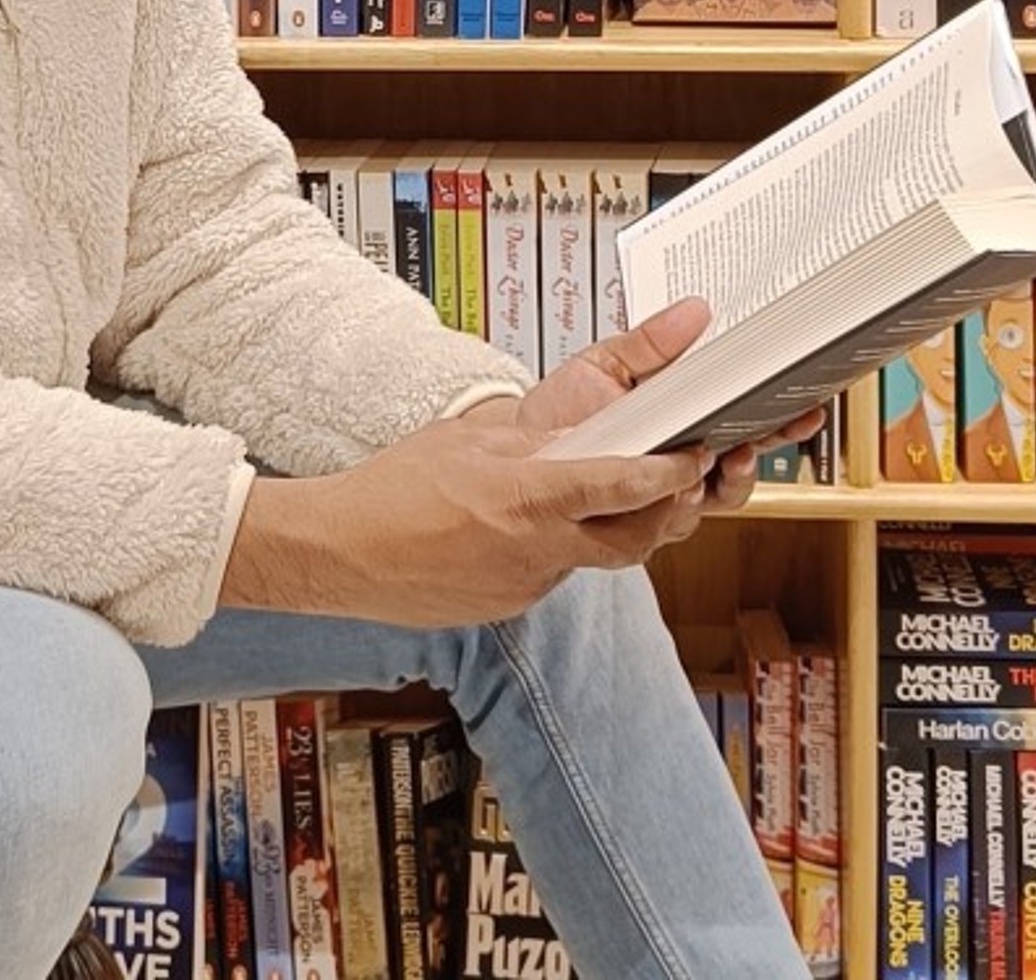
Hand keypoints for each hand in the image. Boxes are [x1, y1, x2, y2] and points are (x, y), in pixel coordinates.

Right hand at [219, 398, 712, 628]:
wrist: (340, 553)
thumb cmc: (393, 490)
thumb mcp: (469, 439)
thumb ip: (532, 436)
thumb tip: (579, 429)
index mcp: (527, 500)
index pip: (621, 486)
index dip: (668, 473)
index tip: (694, 455)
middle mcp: (536, 551)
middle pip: (633, 539)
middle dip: (663, 510)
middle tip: (673, 480)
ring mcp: (526, 585)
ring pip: (594, 558)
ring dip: (607, 527)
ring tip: (595, 494)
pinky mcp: (509, 605)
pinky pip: (554, 573)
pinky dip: (559, 547)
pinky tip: (528, 526)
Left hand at [515, 296, 826, 513]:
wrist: (516, 450)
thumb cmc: (563, 409)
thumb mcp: (606, 363)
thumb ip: (650, 343)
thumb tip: (696, 309)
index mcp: (687, 421)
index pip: (747, 419)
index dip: (783, 413)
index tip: (807, 398)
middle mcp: (684, 463)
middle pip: (747, 461)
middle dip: (773, 444)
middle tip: (784, 422)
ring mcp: (664, 495)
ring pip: (719, 498)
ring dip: (732, 479)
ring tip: (731, 454)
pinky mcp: (636, 519)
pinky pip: (672, 523)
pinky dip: (682, 507)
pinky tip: (681, 488)